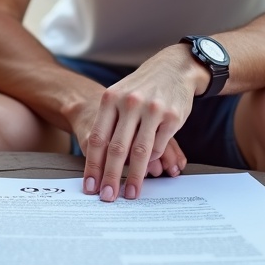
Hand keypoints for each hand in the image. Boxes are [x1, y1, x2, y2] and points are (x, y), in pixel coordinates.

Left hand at [81, 47, 199, 201]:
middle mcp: (130, 103)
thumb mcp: (118, 95)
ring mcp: (152, 109)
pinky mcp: (172, 117)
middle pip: (117, 149)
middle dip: (111, 177)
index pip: (97, 138)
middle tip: (107, 197)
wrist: (173, 67)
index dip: (93, 165)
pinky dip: (152, 161)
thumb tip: (97, 160)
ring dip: (134, 177)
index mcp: (110, 98)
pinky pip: (159, 147)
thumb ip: (108, 124)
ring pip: (140, 152)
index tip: (90, 186)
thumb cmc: (140, 87)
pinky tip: (148, 170)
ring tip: (130, 193)